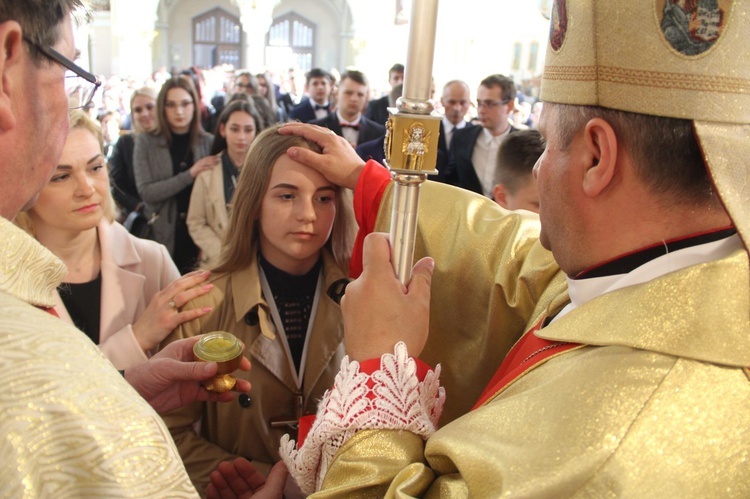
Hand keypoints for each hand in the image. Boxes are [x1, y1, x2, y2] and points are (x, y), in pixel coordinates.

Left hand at [124, 336, 250, 413]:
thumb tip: (214, 368)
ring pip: (216, 378)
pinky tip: (230, 397)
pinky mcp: (190, 394)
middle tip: (246, 367)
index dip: (226, 344)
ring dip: (230, 382)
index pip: (210, 342)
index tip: (240, 347)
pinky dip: (220, 395)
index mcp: (185, 349)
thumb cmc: (145, 374)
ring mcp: (192, 378)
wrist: (131, 396)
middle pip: (217, 361)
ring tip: (245, 386)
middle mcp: (191, 362)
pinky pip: (209, 394)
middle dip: (233, 364)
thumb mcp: (168, 369)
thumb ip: (191, 369)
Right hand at [132, 270, 213, 351]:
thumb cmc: (150, 324)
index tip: (202, 271)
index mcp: (161, 295)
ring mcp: (164, 310)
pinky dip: (197, 312)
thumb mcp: (158, 307)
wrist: (138, 337)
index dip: (190, 275)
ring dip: (197, 291)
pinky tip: (208, 309)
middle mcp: (162, 300)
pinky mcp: (167, 322)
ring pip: (182, 297)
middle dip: (195, 278)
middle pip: (180, 285)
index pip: (177, 281)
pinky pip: (184, 315)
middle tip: (209, 273)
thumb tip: (184, 295)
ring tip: (210, 287)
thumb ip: (168, 300)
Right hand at [190, 154, 220, 177]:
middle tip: (219, 160)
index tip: (217, 157)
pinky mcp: (198, 169)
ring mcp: (199, 165)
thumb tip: (213, 165)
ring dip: (212, 163)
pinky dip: (208, 168)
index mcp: (201, 160)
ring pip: (206, 163)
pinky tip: (212, 168)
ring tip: (217, 164)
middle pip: (207, 159)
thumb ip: (206, 165)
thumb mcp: (201, 166)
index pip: (207, 157)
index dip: (212, 157)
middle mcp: (200, 162)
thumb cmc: (197, 170)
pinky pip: (204, 168)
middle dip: (213, 159)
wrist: (190, 174)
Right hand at [206, 459, 286, 498]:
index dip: (248, 471)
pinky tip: (210, 487)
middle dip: (232, 475)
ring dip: (221, 484)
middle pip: (241, 488)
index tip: (238, 461)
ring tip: (214, 473)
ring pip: (229, 496)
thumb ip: (277, 478)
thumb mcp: (271, 494)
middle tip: (222, 465)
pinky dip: (214, 496)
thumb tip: (285, 462)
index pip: (257, 483)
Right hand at [279, 122, 365, 188]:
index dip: (291, 129)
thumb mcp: (322, 166)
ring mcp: (338, 141)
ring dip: (306, 130)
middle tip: (284, 128)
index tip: (279, 131)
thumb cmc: (343, 172)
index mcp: (328, 138)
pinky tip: (314, 140)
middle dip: (297, 127)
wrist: (362, 177)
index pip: (305, 130)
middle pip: (312, 127)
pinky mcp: (341, 147)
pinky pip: (324, 136)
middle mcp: (333, 136)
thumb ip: (306, 157)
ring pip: (319, 131)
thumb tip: (290, 150)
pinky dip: (314, 136)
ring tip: (296, 132)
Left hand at [341, 232, 434, 360]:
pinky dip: (373, 305)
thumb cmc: (400, 338)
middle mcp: (358, 285)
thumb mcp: (419, 305)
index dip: (390, 241)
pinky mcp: (347, 315)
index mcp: (376, 277)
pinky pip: (362, 300)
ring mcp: (349, 301)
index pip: (375, 240)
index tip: (402, 253)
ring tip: (397, 314)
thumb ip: (421, 278)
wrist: (377, 370)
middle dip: (392, 274)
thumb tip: (425, 263)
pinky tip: (386, 323)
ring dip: (382, 291)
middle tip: (407, 293)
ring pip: (369, 285)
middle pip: (375, 265)